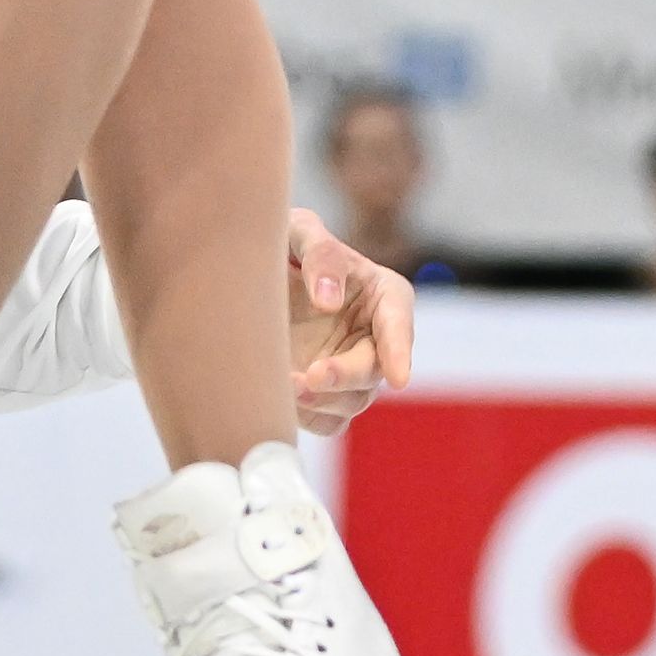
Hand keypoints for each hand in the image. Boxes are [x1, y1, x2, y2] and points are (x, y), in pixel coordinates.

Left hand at [285, 207, 415, 432]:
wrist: (256, 276)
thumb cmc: (291, 245)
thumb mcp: (303, 232)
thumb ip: (321, 255)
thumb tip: (329, 300)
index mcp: (384, 296)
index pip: (398, 324)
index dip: (399, 351)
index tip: (399, 378)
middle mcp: (376, 339)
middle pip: (373, 370)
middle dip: (344, 376)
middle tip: (311, 376)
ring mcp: (352, 370)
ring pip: (351, 402)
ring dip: (322, 402)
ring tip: (285, 386)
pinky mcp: (329, 397)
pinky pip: (329, 423)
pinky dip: (310, 419)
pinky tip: (283, 402)